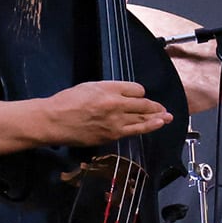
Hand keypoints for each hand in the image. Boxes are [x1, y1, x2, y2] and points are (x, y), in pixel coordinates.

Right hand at [37, 81, 169, 145]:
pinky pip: (134, 131)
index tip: (139, 96)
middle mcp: (115, 104)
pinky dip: (148, 127)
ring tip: (168, 117)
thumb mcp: (89, 86)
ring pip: (143, 119)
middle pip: (143, 105)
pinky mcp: (112, 135)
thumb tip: (126, 95)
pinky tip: (156, 125)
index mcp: (109, 89)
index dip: (140, 93)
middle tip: (164, 108)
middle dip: (155, 107)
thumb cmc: (67, 102)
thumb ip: (110, 89)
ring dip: (157, 118)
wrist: (54, 121)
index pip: (136, 90)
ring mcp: (115, 122)